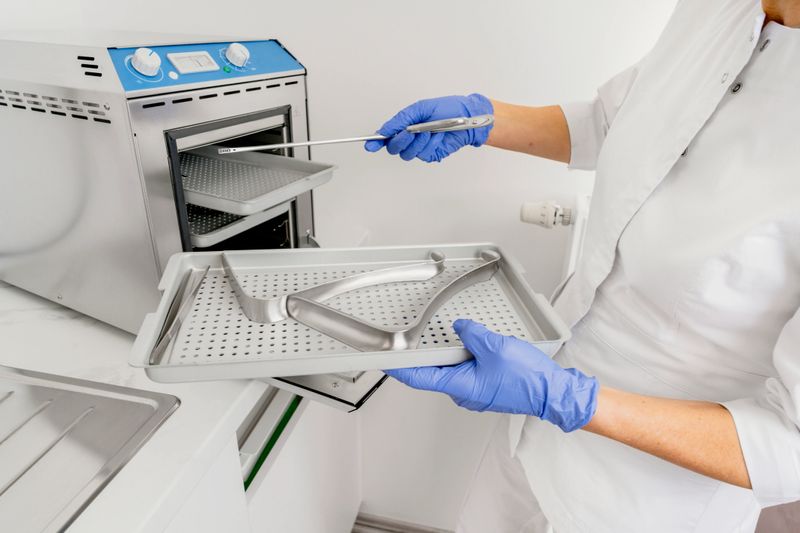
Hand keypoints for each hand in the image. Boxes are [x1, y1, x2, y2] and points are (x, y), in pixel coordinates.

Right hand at [364, 94, 492, 161]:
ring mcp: (420, 147)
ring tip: (430, 131)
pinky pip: (424, 154)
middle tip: (411, 132)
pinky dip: (431, 144)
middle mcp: (410, 138)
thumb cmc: (447, 108)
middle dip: (401, 140)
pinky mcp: (431, 154)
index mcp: (405, 125)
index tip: (370, 145)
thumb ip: (400, 120)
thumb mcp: (420, 108)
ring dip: (419, 142)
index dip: (376, 142)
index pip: (386, 136)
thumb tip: (384, 130)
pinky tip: (439, 135)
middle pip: (394, 148)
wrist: (468, 117)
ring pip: (408, 153)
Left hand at [385, 319, 598, 431]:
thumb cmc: (527, 377)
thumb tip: (460, 327)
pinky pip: (468, 369)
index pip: (419, 377)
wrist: (553, 392)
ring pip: (453, 368)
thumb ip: (472, 334)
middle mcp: (464, 391)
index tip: (384, 358)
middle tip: (414, 336)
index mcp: (460, 385)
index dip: (398, 367)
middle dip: (425, 353)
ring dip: (449, 352)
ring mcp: (476, 390)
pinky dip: (465, 355)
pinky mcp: (487, 386)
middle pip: (434, 371)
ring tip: (448, 334)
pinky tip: (472, 342)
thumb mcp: (495, 346)